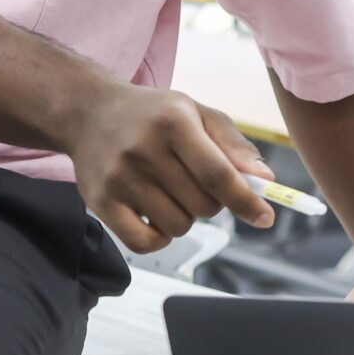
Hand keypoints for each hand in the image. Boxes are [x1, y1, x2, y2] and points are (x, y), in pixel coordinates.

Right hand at [61, 84, 276, 254]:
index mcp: (173, 122)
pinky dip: (160, 237)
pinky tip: (155, 214)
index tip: (265, 218)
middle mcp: (144, 149)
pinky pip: (145, 243)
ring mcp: (119, 178)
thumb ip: (233, 144)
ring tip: (171, 192)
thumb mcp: (196, 112)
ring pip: (178, 227)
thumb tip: (264, 180)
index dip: (246, 201)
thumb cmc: (153, 114)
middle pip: (203, 206)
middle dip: (212, 202)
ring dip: (185, 218)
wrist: (88, 111)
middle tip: (196, 184)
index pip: (219, 174)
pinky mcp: (100, 202)